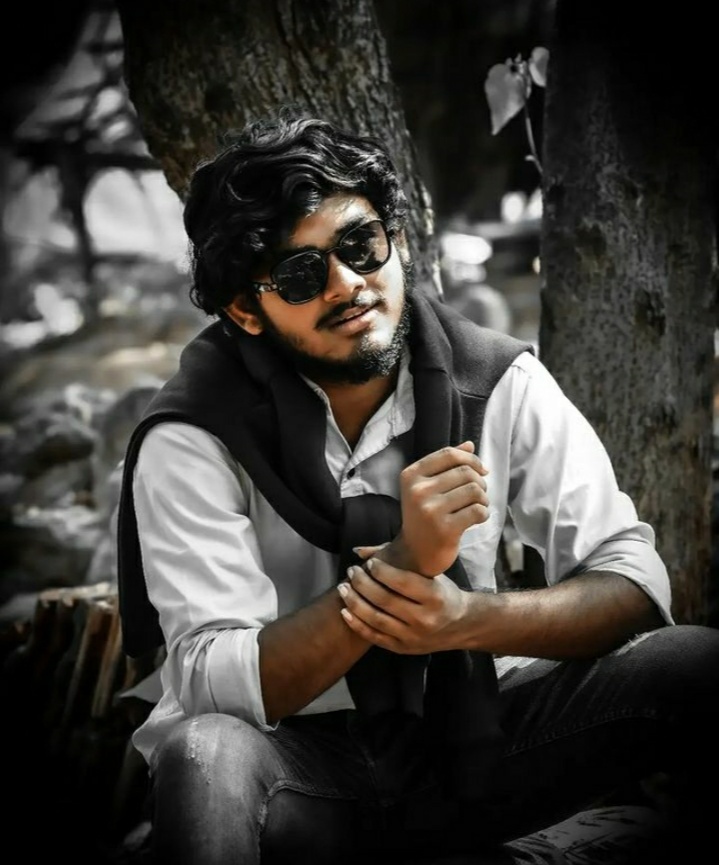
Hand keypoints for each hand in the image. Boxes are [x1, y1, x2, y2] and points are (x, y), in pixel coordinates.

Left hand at [337, 557, 468, 653]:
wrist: (461, 625)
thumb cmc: (443, 593)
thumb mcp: (433, 574)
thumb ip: (401, 561)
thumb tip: (361, 552)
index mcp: (435, 597)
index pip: (402, 582)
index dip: (381, 571)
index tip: (369, 563)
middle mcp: (424, 619)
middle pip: (385, 600)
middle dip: (363, 584)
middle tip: (351, 571)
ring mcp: (413, 637)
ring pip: (376, 619)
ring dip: (355, 602)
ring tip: (344, 588)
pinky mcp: (403, 649)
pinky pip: (375, 637)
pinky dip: (357, 624)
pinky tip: (345, 611)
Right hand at [376, 441, 488, 576]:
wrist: (415, 554)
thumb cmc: (425, 516)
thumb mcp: (428, 487)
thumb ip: (447, 465)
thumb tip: (470, 444)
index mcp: (411, 476)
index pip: (449, 454)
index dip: (471, 459)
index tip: (482, 470)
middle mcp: (418, 491)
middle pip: (465, 472)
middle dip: (480, 482)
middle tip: (479, 494)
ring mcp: (430, 510)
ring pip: (475, 490)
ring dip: (483, 498)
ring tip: (478, 506)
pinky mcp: (445, 529)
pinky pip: (478, 511)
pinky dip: (484, 514)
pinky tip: (477, 518)